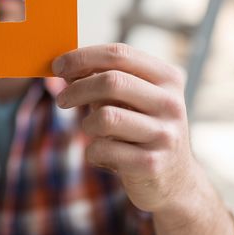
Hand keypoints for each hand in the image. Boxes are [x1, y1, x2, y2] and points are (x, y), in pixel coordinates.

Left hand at [52, 43, 202, 214]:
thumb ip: (105, 80)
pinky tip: (106, 156)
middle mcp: (171, 104)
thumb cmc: (142, 129)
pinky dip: (93, 152)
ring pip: (105, 117)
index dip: (83, 57)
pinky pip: (103, 150)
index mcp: (168, 78)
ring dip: (87, 124)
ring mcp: (164, 135)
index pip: (120, 54)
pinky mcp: (152, 164)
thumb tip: (65, 66)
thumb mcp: (132, 99)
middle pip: (111, 81)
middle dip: (77, 89)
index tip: (58, 65)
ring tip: (93, 131)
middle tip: (62, 100)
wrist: (175, 180)